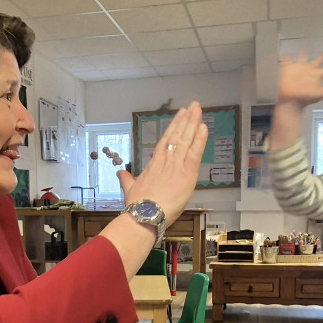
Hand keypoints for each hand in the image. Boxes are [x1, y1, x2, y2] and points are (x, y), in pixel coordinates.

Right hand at [116, 103, 208, 222]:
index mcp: (154, 164)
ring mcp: (176, 165)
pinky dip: (200, 139)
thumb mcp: (130, 190)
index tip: (180, 116)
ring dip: (193, 123)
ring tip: (198, 110)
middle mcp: (165, 161)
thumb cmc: (137, 206)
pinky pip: (195, 152)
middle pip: (176, 136)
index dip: (173, 127)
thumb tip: (119, 174)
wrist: (144, 215)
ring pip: (186, 139)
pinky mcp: (187, 173)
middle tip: (193, 106)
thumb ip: (126, 180)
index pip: (165, 141)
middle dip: (185, 120)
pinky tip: (204, 127)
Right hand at [277, 51, 322, 107]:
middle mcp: (308, 71)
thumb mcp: (320, 94)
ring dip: (304, 54)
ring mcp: (298, 69)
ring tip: (306, 50)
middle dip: (321, 57)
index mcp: (316, 75)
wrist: (291, 101)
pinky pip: (287, 62)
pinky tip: (285, 56)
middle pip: (316, 62)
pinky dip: (286, 59)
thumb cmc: (304, 98)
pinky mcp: (289, 69)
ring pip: (302, 59)